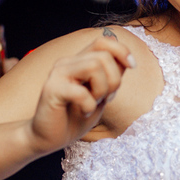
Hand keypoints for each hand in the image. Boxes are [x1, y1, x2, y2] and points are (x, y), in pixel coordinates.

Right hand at [26, 31, 132, 156]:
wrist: (48, 139)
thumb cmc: (74, 118)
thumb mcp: (100, 96)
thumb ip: (110, 78)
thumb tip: (127, 61)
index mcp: (79, 62)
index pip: (103, 41)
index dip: (122, 50)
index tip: (131, 67)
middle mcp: (67, 63)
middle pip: (103, 55)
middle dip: (114, 80)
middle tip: (103, 98)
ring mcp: (58, 74)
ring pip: (94, 66)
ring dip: (101, 90)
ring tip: (92, 103)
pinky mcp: (51, 90)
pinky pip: (81, 91)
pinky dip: (89, 105)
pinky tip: (83, 112)